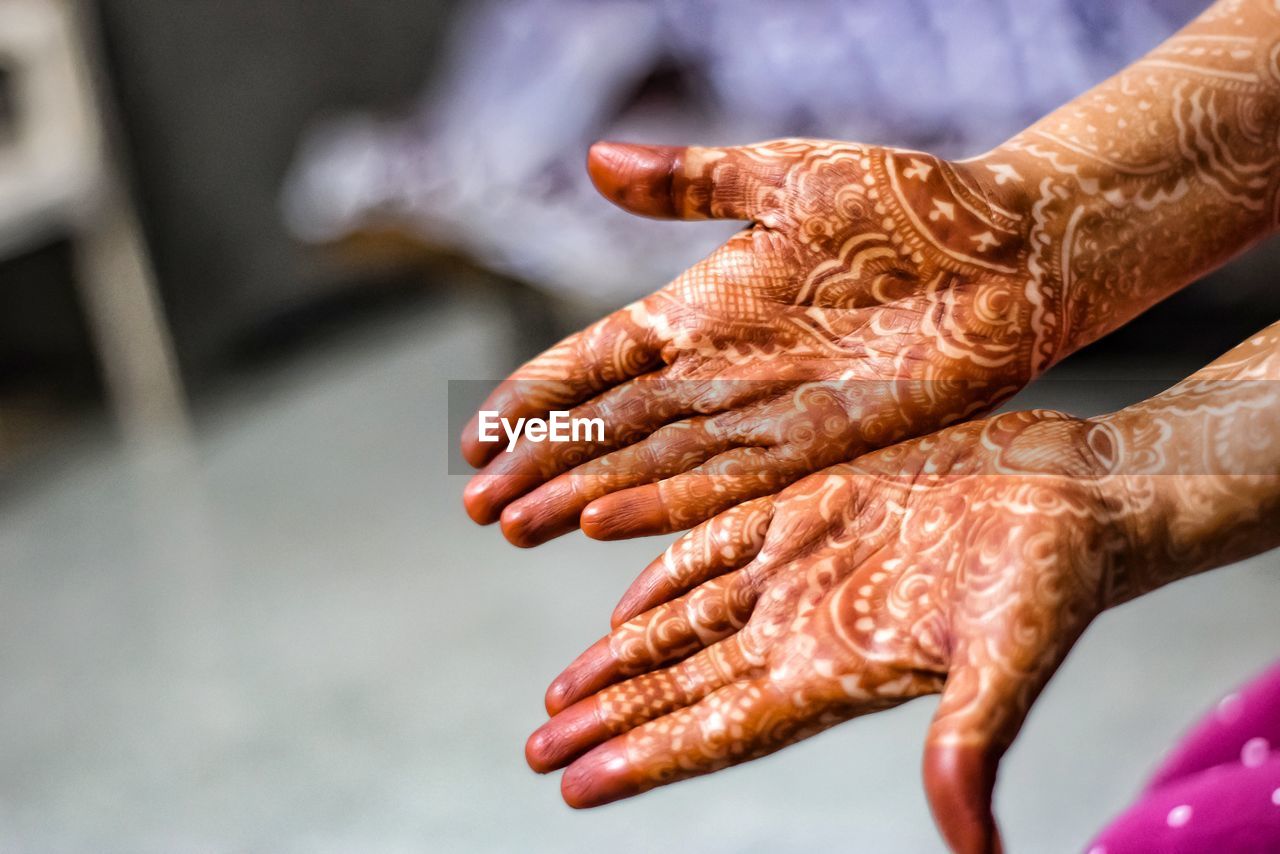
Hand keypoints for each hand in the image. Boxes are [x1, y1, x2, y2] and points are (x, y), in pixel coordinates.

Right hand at [463, 139, 1053, 545]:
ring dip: (582, 494)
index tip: (475, 433)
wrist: (1005, 247)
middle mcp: (718, 371)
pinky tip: (605, 525)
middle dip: (540, 464)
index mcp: (699, 307)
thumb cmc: (902, 202)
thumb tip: (593, 160)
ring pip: (652, 464)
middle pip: (609, 427)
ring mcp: (763, 411)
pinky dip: (663, 504)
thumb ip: (690, 183)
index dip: (534, 396)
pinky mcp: (818, 443)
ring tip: (515, 525)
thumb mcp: (786, 176)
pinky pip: (726, 480)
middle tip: (474, 505)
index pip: (593, 362)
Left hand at [524, 315, 1279, 852]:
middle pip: (683, 688)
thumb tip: (971, 851)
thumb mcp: (1010, 654)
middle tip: (534, 750)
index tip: (574, 785)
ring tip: (557, 696)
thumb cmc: (1057, 577)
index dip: (646, 758)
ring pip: (684, 626)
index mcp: (836, 672)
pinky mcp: (807, 511)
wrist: (1078, 496)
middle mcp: (804, 630)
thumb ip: (972, 740)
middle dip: (607, 719)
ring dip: (619, 661)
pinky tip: (622, 604)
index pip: (718, 729)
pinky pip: (713, 548)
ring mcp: (800, 573)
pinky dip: (662, 577)